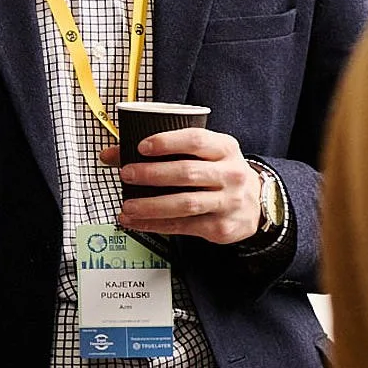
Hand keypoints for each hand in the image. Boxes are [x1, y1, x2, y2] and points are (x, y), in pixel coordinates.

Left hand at [101, 129, 262, 244]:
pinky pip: (183, 226)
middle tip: (127, 174)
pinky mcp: (220, 227)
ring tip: (127, 206)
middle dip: (152, 174)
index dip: (167, 142)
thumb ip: (163, 150)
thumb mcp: (203, 154)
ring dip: (151, 206)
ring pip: (185, 204)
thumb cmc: (220, 173)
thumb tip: (110, 154)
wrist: (256, 204)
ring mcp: (227, 202)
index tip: (141, 146)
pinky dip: (155, 225)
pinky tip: (137, 221)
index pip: (196, 140)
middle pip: (188, 173)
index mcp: (225, 148)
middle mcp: (230, 174)